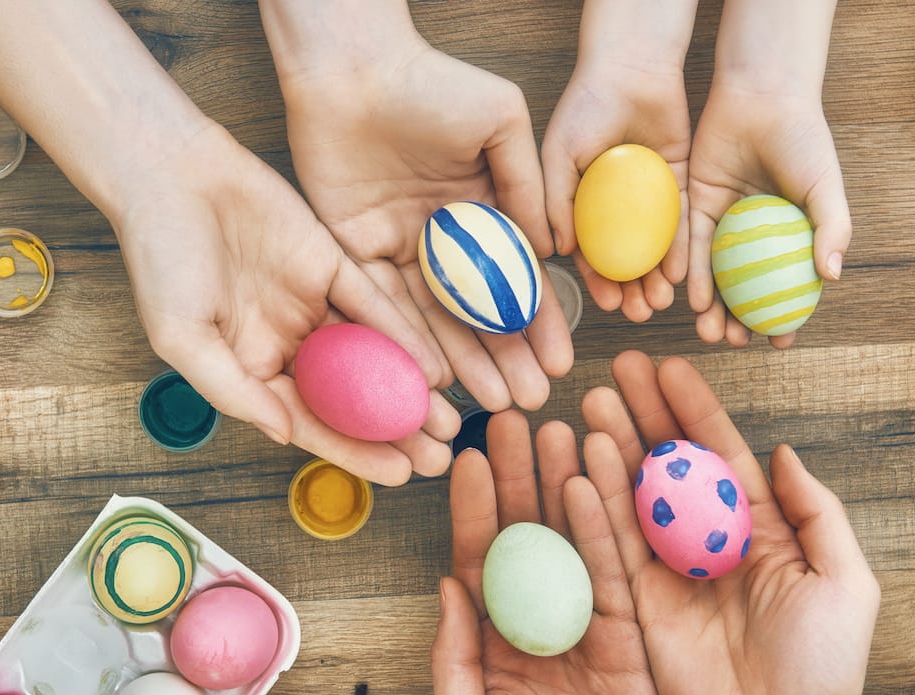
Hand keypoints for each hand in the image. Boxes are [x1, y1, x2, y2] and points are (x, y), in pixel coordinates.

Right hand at [112, 124, 459, 485]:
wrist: (167, 173)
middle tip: (442, 457)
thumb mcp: (182, 337)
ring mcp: (312, 304)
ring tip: (452, 423)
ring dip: (410, 390)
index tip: (401, 476)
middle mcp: (287, 343)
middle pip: (350, 398)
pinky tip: (436, 365)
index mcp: (251, 369)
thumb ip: (232, 389)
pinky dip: (405, 334)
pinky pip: (375, 305)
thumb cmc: (159, 259)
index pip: (311, 422)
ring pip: (371, 357)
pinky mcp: (332, 262)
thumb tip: (284, 435)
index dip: (355, 452)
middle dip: (396, 430)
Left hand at [280, 40, 572, 411]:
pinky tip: (439, 379)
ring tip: (496, 405)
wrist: (353, 69)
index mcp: (480, 206)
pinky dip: (410, 343)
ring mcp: (398, 246)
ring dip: (465, 364)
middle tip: (530, 402)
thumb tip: (551, 250)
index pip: (516, 278)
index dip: (540, 323)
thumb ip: (527, 185)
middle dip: (506, 359)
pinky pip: (384, 306)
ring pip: (435, 319)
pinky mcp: (353, 251)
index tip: (560, 363)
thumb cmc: (431, 82)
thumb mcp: (501, 122)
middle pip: (478, 311)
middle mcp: (441, 235)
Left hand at [431, 410, 679, 694]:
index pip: (481, 564)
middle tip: (513, 419)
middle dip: (519, 479)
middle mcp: (541, 628)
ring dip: (563, 485)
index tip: (469, 458)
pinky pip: (619, 574)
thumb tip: (445, 586)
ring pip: (574, 542)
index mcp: (496, 648)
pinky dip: (606, 528)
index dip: (476, 510)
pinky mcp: (635, 641)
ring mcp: (590, 631)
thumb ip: (453, 661)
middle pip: (528, 538)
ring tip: (557, 427)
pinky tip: (594, 482)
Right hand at [542, 57, 691, 323]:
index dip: (597, 282)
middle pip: (624, 259)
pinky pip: (681, 223)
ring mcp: (648, 197)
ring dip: (656, 279)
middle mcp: (616, 207)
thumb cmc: (585, 106)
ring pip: (654, 249)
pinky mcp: (679, 182)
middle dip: (630, 290)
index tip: (606, 304)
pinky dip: (681, 250)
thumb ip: (554, 200)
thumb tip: (555, 251)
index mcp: (583, 203)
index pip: (590, 253)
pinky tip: (681, 274)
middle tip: (639, 314)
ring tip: (660, 303)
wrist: (630, 69)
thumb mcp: (558, 154)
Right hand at [579, 351, 878, 694]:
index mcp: (765, 534)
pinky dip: (597, 504)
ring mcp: (673, 576)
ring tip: (591, 402)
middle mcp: (713, 546)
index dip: (696, 411)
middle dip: (645, 416)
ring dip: (614, 449)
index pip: (723, 457)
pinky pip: (614, 547)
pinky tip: (583, 462)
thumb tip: (783, 451)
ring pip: (637, 498)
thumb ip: (818, 514)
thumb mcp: (846, 584)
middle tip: (616, 370)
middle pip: (672, 467)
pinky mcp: (640, 608)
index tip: (668, 369)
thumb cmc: (824, 672)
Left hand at [687, 86, 849, 347]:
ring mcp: (723, 223)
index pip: (786, 288)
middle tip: (735, 343)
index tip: (780, 344)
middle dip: (740, 323)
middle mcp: (754, 236)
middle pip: (745, 291)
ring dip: (712, 308)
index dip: (785, 319)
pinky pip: (691, 247)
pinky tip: (691, 299)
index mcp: (789, 235)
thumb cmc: (803, 138)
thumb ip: (832, 229)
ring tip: (709, 332)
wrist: (762, 96)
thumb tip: (832, 278)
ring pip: (715, 276)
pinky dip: (692, 274)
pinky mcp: (694, 206)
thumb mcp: (825, 185)